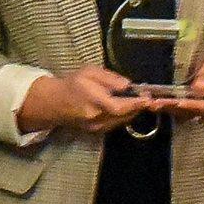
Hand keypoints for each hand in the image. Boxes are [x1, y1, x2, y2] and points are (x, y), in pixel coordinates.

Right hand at [16, 66, 149, 133]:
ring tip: (138, 99)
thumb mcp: (90, 72)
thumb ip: (110, 78)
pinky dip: (124, 115)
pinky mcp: (97, 131)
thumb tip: (128, 85)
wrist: (55, 103)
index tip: (148, 98)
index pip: (119, 106)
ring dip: (133, 111)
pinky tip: (126, 106)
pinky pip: (116, 123)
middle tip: (147, 96)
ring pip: (122, 120)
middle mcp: (96, 117)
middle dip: (138, 106)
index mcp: (93, 101)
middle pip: (124, 115)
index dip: (136, 104)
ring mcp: (96, 127)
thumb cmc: (73, 84)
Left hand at [153, 54, 203, 120]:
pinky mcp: (190, 106)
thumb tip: (199, 88)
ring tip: (148, 103)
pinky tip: (152, 102)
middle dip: (169, 107)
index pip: (203, 106)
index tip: (178, 102)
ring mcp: (197, 109)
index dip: (190, 105)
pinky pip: (177, 108)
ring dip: (164, 107)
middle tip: (154, 103)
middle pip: (187, 111)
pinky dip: (165, 105)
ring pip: (179, 111)